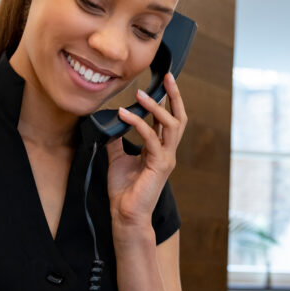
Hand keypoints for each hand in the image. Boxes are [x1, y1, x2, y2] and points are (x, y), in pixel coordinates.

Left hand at [105, 73, 187, 229]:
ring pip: (171, 125)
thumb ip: (118, 139)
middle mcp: (167, 151)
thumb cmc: (124, 189)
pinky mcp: (160, 165)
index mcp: (160, 148)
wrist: (125, 213)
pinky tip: (123, 114)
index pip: (169, 119)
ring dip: (156, 107)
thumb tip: (111, 122)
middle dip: (175, 96)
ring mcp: (166, 158)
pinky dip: (137, 124)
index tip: (164, 81)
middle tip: (168, 77)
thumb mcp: (117, 157)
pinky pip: (152, 138)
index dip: (168, 100)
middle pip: (179, 117)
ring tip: (140, 94)